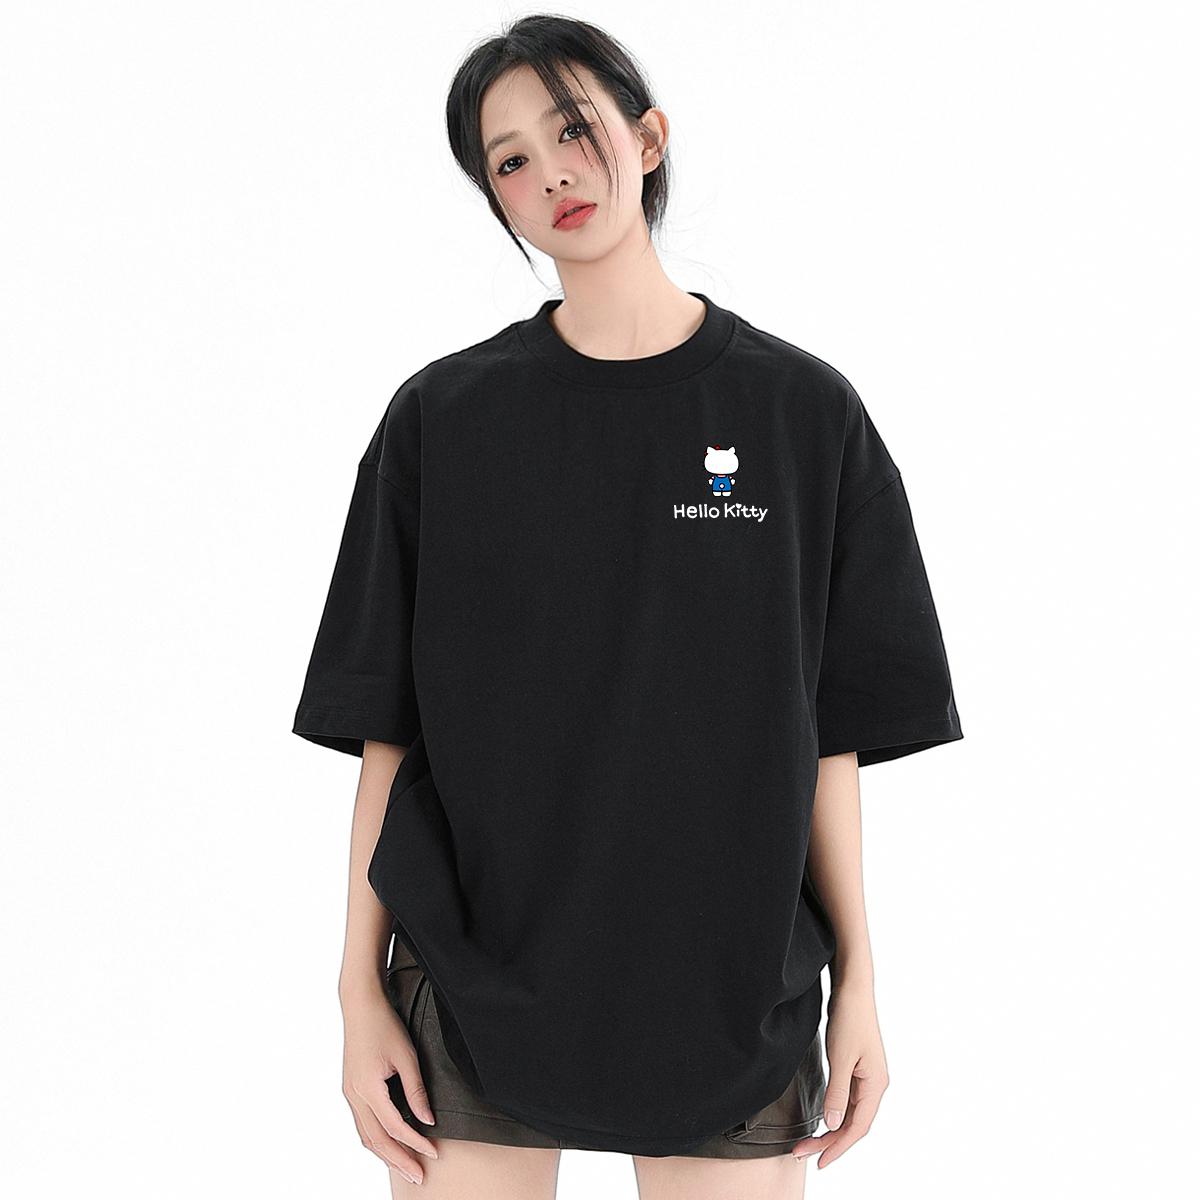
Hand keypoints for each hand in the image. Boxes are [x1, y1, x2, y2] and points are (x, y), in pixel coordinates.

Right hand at [341, 984, 439, 1183]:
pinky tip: (388, 1144)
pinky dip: (376, 1140)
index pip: (394, 1127)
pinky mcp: (351, 1089)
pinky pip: (362, 1124)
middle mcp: (354, 1095)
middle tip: (419, 1176)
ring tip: (405, 1167)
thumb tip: (428, 1120)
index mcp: (368, 1088)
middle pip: (376, 1140)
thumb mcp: (407, 1055)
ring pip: (366, 1136)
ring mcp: (350, 1093)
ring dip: (386, 1155)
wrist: (360, 1005)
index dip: (415, 1143)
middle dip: (399, 1161)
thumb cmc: (385, 1025)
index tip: (434, 1154)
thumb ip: (416, 1090)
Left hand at [790, 979, 888, 1168]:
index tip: (818, 1161)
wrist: (853, 989)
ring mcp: (866, 1077)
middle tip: (801, 1153)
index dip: (838, 1147)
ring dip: (830, 1129)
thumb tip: (832, 1125)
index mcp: (875, 1085)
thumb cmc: (849, 1019)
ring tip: (806, 1142)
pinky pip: (846, 1100)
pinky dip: (833, 1112)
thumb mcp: (840, 1057)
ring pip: (849, 1113)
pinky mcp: (856, 1068)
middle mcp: (874, 1085)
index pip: (857, 1128)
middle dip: (829, 1142)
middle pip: (852, 1124)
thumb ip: (837, 1092)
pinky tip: (821, 1119)